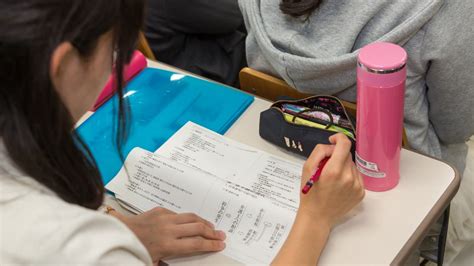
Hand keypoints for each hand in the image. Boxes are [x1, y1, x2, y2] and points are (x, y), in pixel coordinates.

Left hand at [110, 207, 225, 262]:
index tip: (220, 245)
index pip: (196, 244)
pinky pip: (178, 213)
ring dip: (203, 222)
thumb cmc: (133, 251)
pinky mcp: (159, 210)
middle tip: (221, 235)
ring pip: (190, 217)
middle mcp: (168, 229)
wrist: (116, 233)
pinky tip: (191, 222)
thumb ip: (168, 262)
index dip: (211, 244)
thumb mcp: (152, 262)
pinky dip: (187, 218)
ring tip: (211, 227)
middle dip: (212, 232)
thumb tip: (184, 259)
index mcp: (167, 244)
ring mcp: (164, 218)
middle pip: (197, 228)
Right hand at [272, 133, 364, 265]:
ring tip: (332, 179)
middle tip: (326, 166)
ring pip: (352, 165)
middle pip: (347, 155)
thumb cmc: (309, 193)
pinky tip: (339, 185)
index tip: (333, 140)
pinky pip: (356, 176)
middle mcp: (348, 177)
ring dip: (343, 167)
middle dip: (337, 156)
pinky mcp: (361, 193)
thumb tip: (332, 145)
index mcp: (334, 171)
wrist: (317, 216)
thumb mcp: (306, 169)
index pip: (344, 144)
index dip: (339, 138)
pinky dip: (348, 176)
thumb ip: (319, 152)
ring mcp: (357, 186)